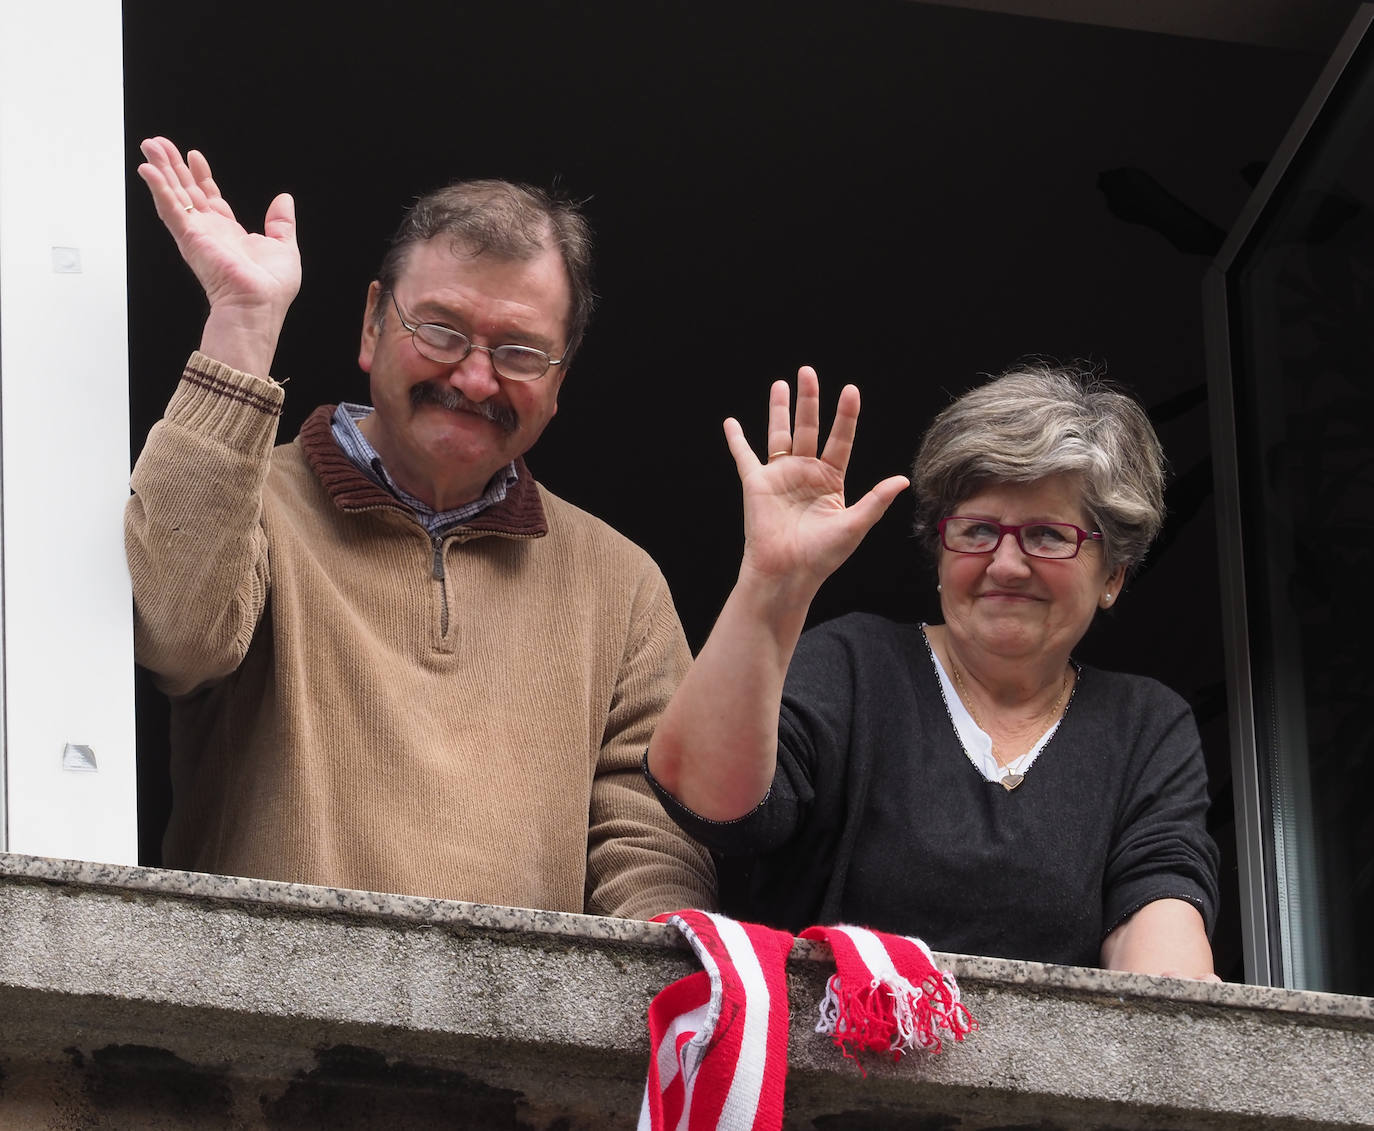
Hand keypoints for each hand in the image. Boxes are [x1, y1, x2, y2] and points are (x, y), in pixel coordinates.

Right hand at [137, 137, 300, 374]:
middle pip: (186, 192)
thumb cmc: (271, 287)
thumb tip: (284, 200)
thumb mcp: (284, 246)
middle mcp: (209, 232)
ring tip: (149, 147)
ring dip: (160, 170)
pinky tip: (148, 170)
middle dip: (173, 167)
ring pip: (173, 195)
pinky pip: (170, 208)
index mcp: (229, 234)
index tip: (194, 156)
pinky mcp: (189, 237)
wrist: (259, 303)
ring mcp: (196, 234)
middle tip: (159, 145)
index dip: (201, 176)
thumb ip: (281, 222)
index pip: (210, 198)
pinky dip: (158, 188)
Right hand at [724, 366, 908, 592]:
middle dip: (809, 400)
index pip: (840, 440)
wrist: (787, 573)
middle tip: (808, 372)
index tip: (850, 391)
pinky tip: (731, 423)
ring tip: (781, 384)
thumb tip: (902, 480)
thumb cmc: (821, 556)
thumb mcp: (854, 525)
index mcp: (830, 480)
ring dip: (778, 409)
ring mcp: (780, 476)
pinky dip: (736, 440)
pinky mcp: (756, 484)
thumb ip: (875, 500)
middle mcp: (805, 473)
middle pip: (808, 428)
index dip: (845, 416)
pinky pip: (744, 457)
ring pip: (779, 434)